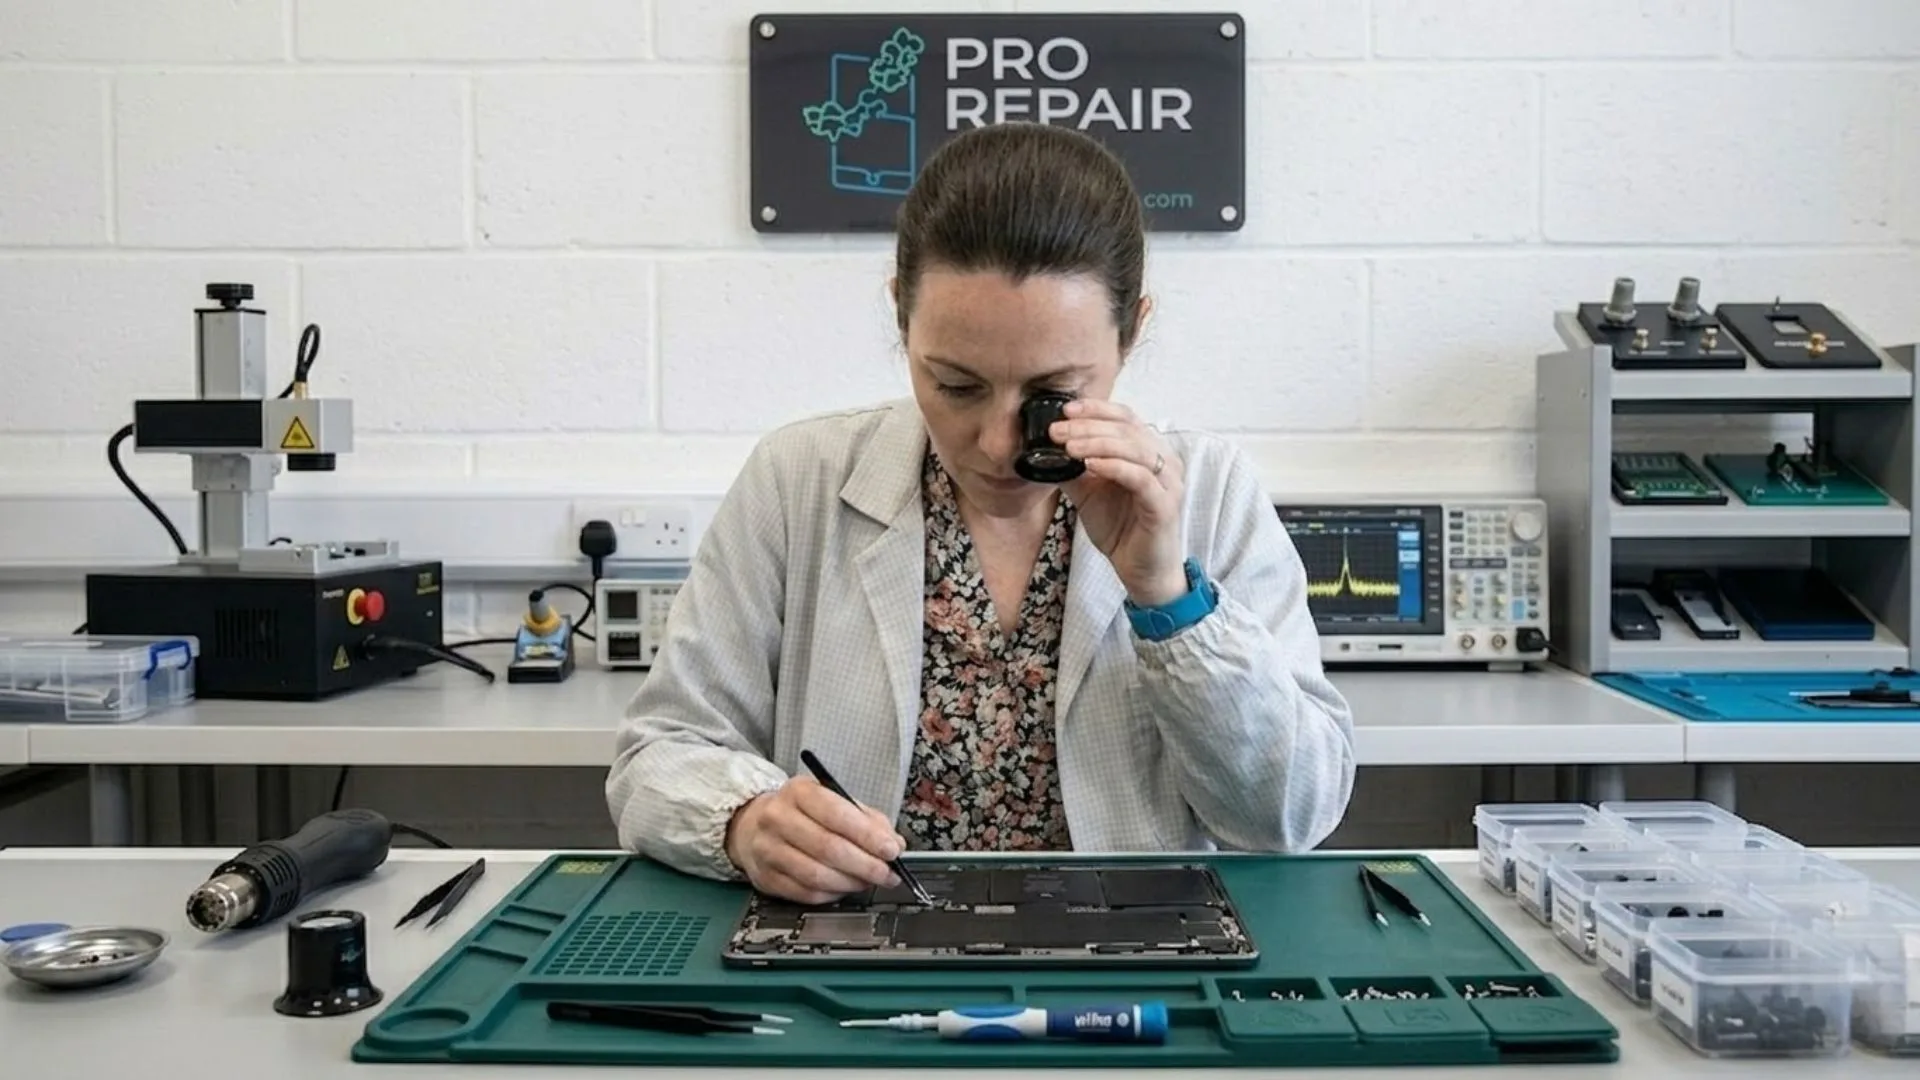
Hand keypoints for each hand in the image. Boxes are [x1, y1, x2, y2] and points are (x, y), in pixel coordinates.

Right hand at [724, 776, 905, 903]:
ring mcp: (768, 849)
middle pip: (828, 847)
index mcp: (798, 791)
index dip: (868, 836)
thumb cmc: (800, 813)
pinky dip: (832, 894)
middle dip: (865, 865)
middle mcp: (778, 818)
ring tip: (868, 881)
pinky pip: (806, 893)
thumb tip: (893, 844)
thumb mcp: (833, 800)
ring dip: (851, 883)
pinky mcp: (766, 877)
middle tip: (886, 873)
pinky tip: (845, 888)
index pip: (837, 814)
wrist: (752, 825)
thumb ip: (867, 819)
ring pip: (817, 875)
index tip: (891, 850)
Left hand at [1052, 398, 1186, 605]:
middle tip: (1058, 430)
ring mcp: (1168, 483)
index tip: (1065, 410)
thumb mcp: (1089, 493)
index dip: (1096, 409)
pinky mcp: (1165, 505)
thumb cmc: (1122, 529)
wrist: (1142, 572)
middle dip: (1088, 426)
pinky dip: (1114, 467)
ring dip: (1098, 443)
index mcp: (1150, 452)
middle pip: (1128, 428)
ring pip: (1135, 449)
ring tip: (1069, 446)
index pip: (1125, 417)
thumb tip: (1043, 449)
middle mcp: (1165, 461)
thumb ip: (1073, 469)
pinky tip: (1090, 466)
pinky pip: (1141, 478)